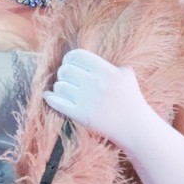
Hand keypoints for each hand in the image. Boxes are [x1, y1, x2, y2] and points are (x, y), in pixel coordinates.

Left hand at [41, 48, 159, 150]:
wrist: (134, 127)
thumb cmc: (131, 100)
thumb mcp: (126, 75)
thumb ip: (111, 64)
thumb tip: (92, 58)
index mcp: (107, 71)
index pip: (77, 55)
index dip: (69, 58)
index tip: (69, 63)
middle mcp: (96, 83)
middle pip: (65, 70)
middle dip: (64, 73)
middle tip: (67, 78)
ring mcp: (87, 99)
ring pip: (59, 86)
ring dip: (59, 87)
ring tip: (65, 90)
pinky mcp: (80, 115)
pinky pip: (57, 102)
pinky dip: (50, 98)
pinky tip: (49, 96)